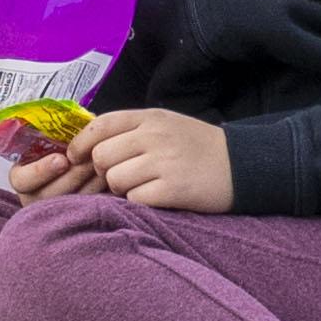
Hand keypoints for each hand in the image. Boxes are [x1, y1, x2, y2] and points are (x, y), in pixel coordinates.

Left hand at [28, 108, 233, 211]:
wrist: (244, 165)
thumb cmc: (197, 147)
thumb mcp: (166, 124)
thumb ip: (131, 129)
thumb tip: (88, 144)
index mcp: (150, 117)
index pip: (100, 125)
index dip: (80, 144)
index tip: (76, 158)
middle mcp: (155, 136)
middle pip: (102, 156)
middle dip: (105, 172)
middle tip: (123, 177)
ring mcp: (165, 162)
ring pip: (116, 180)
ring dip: (123, 189)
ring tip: (144, 186)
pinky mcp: (174, 188)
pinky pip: (135, 199)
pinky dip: (141, 202)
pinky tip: (157, 197)